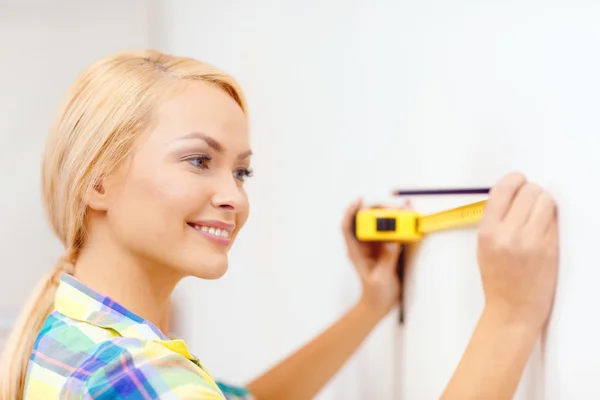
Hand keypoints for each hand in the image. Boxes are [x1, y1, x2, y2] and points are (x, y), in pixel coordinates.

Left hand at [341, 198, 409, 317]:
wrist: (380, 305)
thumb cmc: (375, 295)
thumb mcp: (380, 278)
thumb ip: (386, 260)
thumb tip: (392, 241)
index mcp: (356, 251)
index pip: (348, 227)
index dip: (351, 212)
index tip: (359, 201)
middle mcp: (364, 246)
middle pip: (366, 221)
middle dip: (377, 209)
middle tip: (391, 206)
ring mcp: (376, 246)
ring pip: (380, 224)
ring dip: (390, 214)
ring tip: (403, 207)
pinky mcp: (388, 249)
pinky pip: (393, 233)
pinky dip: (400, 225)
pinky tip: (409, 218)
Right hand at [477, 172, 558, 329]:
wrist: (513, 309)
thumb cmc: (497, 279)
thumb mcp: (484, 246)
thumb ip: (496, 219)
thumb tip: (515, 194)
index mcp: (487, 232)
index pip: (503, 189)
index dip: (515, 180)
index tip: (519, 182)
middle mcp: (508, 234)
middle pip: (529, 191)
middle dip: (532, 191)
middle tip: (531, 201)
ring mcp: (532, 241)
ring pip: (546, 201)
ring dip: (545, 203)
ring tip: (539, 215)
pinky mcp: (551, 248)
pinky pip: (555, 220)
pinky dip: (552, 219)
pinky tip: (545, 229)